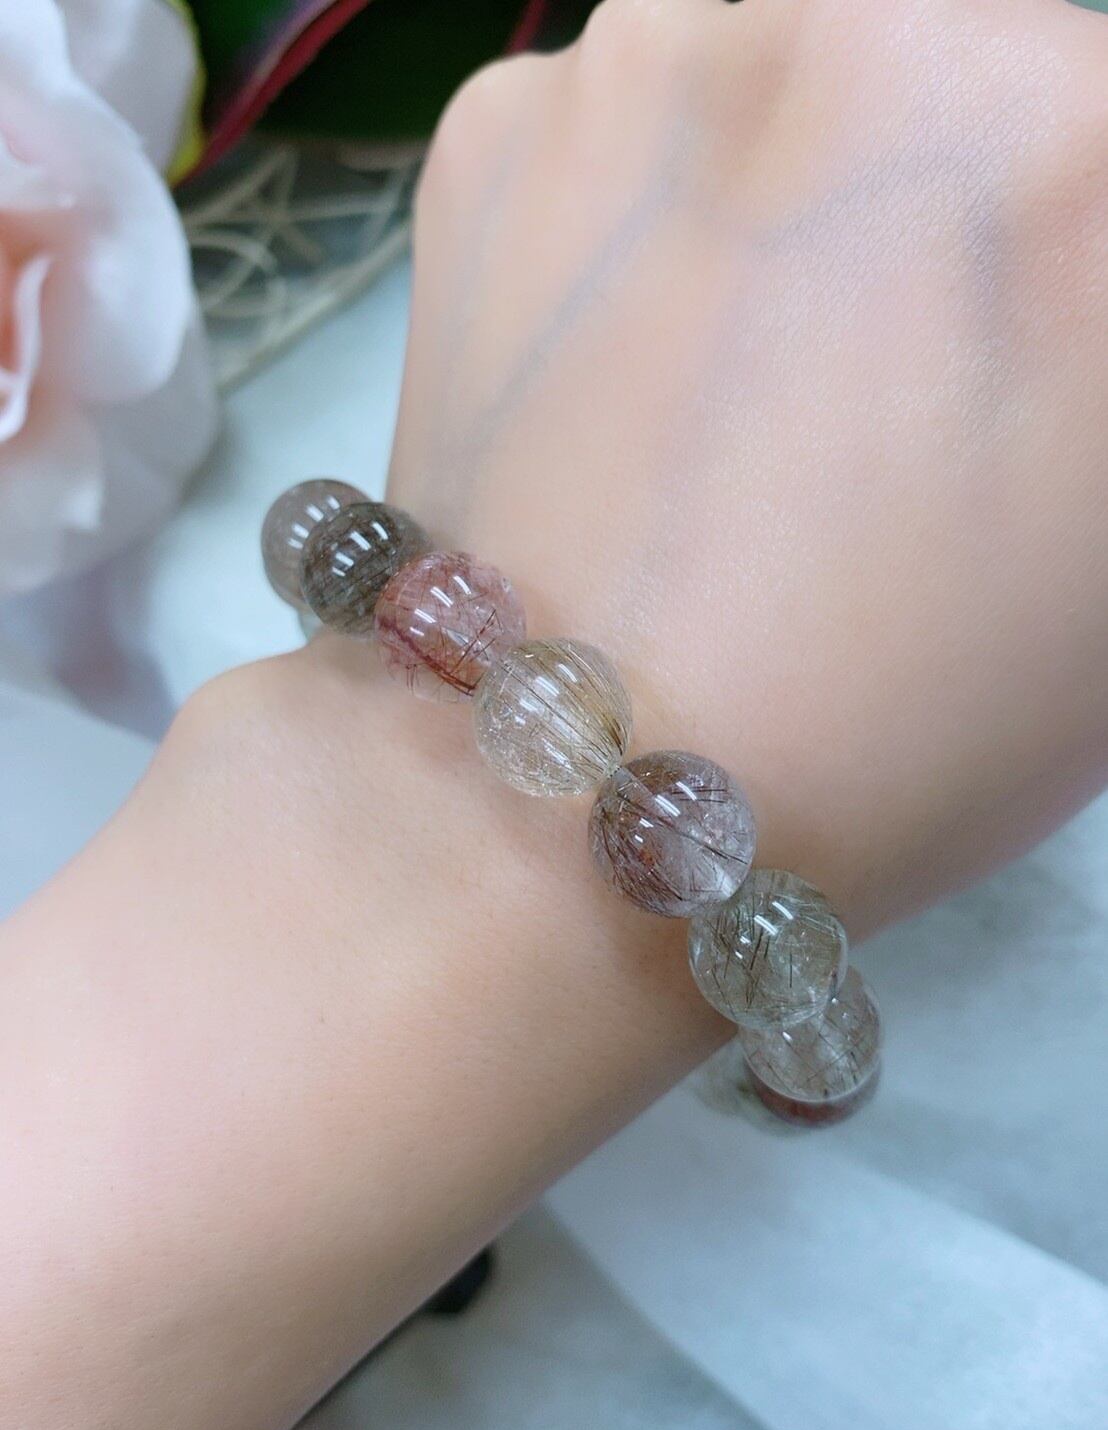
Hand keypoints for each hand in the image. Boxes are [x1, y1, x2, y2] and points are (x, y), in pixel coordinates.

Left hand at [390, 0, 1107, 931]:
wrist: (558, 798)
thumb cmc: (896, 728)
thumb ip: (1103, 344)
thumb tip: (1056, 280)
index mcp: (1085, 150)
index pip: (1102, 142)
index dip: (1063, 273)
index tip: (1016, 354)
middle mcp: (877, 26)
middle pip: (972, 70)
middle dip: (960, 204)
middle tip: (895, 372)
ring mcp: (658, 51)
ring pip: (799, 68)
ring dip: (814, 183)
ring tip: (759, 373)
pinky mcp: (502, 121)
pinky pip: (639, 122)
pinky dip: (663, 211)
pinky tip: (643, 364)